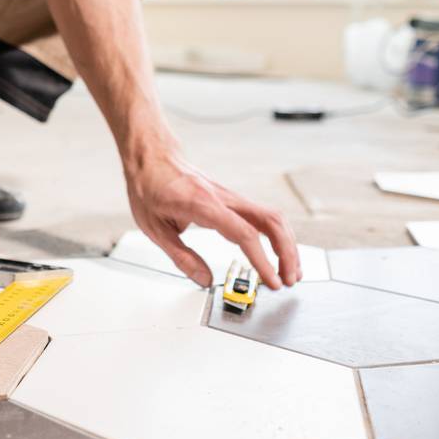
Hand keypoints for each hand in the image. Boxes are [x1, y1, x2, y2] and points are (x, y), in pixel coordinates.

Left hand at [126, 151, 301, 288]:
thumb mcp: (154, 228)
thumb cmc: (149, 187)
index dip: (262, 260)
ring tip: (289, 271)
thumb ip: (181, 257)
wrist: (152, 157)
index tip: (271, 281)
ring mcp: (231, 197)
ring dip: (287, 244)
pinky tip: (278, 252)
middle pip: (272, 221)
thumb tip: (205, 279)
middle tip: (289, 279)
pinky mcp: (232, 200)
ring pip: (273, 217)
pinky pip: (263, 216)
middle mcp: (224, 198)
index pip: (245, 234)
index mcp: (204, 205)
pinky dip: (276, 235)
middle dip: (287, 253)